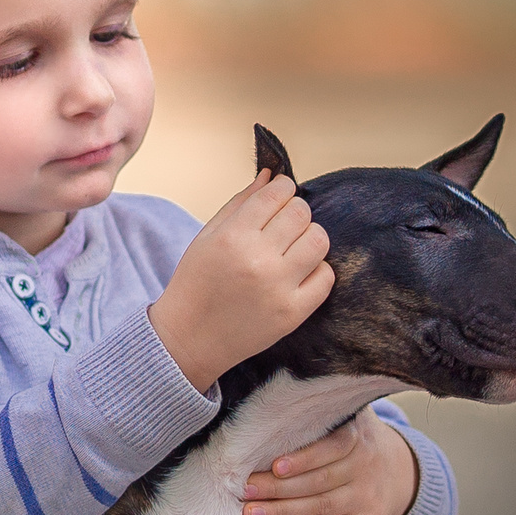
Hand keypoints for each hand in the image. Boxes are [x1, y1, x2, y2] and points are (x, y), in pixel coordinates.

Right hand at [146, 171, 333, 391]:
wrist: (189, 339)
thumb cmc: (196, 284)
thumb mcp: (207, 237)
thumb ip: (240, 203)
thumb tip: (271, 175)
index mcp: (233, 237)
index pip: (277, 194)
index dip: (283, 188)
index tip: (281, 194)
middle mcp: (258, 260)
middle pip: (301, 214)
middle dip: (295, 212)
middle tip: (283, 224)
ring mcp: (279, 288)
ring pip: (319, 241)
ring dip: (309, 237)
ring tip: (292, 247)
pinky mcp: (294, 312)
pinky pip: (326, 277)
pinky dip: (316, 270)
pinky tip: (296, 273)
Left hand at [241, 412, 420, 514]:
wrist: (397, 470)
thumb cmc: (350, 439)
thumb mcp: (347, 416)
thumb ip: (320, 412)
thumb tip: (271, 404)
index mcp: (356, 437)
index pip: (331, 448)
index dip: (303, 458)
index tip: (274, 466)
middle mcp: (363, 468)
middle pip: (319, 481)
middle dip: (279, 488)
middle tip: (245, 491)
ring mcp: (365, 499)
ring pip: (323, 507)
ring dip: (285, 513)